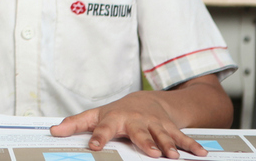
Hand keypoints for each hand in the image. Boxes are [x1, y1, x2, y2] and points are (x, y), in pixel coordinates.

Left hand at [51, 91, 207, 158]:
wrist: (146, 100)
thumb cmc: (117, 112)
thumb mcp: (95, 115)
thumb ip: (75, 124)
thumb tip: (53, 130)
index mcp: (114, 119)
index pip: (104, 129)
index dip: (98, 137)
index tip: (94, 146)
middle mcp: (136, 121)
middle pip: (140, 133)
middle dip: (145, 142)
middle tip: (150, 153)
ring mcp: (154, 125)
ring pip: (162, 135)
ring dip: (169, 145)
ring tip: (172, 156)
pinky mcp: (170, 128)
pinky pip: (182, 137)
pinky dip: (192, 145)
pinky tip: (201, 154)